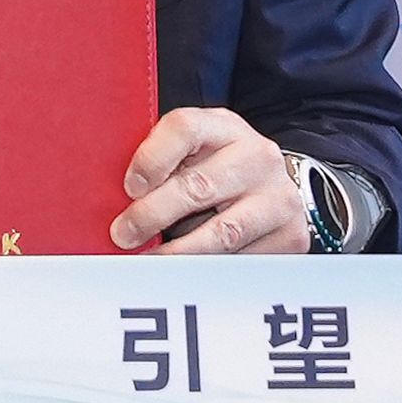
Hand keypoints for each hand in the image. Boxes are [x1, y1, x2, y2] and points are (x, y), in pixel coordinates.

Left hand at [107, 108, 311, 256]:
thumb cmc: (217, 168)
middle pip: (198, 185)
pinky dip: (207, 271)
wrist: (277, 187)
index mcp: (224, 126)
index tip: (129, 188)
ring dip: (178, 252)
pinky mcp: (291, 237)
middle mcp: (257, 157)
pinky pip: (241, 262)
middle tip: (124, 235)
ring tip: (148, 262)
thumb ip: (162, 161)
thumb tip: (110, 195)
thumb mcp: (194, 150)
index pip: (185, 128)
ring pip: (221, 232)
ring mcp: (278, 198)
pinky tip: (183, 275)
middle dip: (153, 214)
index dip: (152, 158)